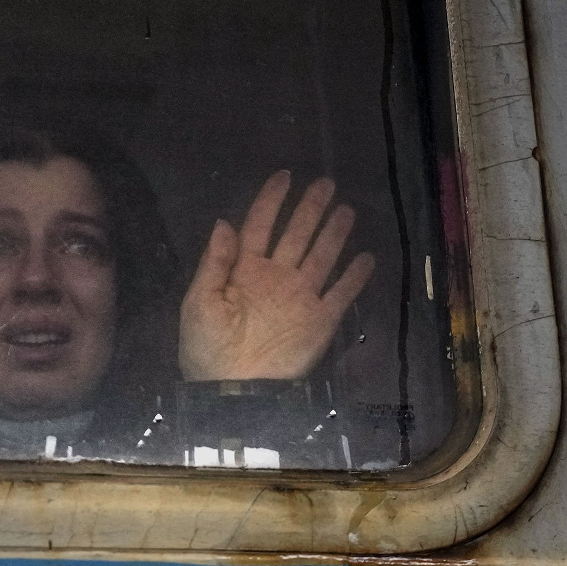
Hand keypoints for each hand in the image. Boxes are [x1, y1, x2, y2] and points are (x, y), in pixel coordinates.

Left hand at [179, 171, 374, 381]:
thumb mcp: (200, 302)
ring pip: (321, 256)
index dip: (270, 201)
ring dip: (333, 234)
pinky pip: (341, 294)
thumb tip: (223, 222)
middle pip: (295, 234)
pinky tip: (366, 257)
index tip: (284, 176)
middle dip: (309, 209)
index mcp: (243, 271)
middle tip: (325, 183)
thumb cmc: (208, 348)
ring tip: (346, 209)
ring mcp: (299, 297)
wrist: (232, 389)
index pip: (259, 226)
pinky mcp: (320, 320)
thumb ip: (214, 263)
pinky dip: (354, 276)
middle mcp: (275, 277)